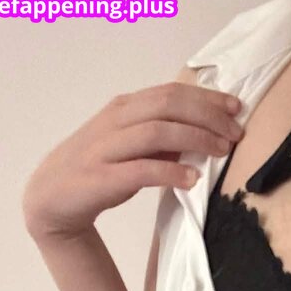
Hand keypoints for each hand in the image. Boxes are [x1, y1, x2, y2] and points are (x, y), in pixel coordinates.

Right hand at [21, 81, 243, 240]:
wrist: (54, 197)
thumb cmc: (101, 169)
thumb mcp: (134, 147)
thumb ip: (164, 140)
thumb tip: (204, 135)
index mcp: (125, 107)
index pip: (171, 92)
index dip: (207, 98)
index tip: (236, 109)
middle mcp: (116, 120)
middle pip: (168, 106)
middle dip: (207, 116)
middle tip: (236, 133)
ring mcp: (107, 147)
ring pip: (156, 131)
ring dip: (195, 139)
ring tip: (222, 151)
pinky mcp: (102, 177)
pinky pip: (141, 170)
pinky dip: (170, 173)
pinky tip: (192, 180)